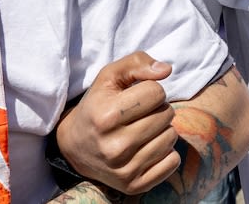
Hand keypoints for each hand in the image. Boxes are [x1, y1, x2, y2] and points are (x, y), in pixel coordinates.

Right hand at [55, 51, 180, 194]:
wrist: (75, 147)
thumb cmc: (98, 105)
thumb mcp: (109, 77)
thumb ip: (137, 63)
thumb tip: (166, 70)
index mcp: (106, 116)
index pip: (157, 92)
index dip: (150, 90)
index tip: (135, 97)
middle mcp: (114, 146)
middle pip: (167, 114)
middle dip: (158, 109)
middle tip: (139, 115)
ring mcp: (124, 169)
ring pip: (171, 137)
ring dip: (162, 130)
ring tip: (141, 131)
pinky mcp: (134, 185)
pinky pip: (172, 162)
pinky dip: (165, 153)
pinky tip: (146, 149)